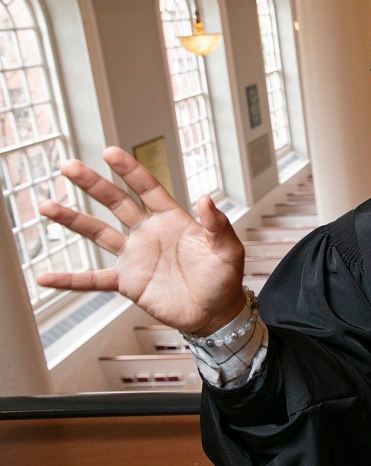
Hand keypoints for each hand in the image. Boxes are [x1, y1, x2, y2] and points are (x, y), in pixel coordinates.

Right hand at [36, 147, 246, 335]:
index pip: (148, 189)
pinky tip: (46, 277)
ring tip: (47, 206)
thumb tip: (206, 198)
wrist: (216, 312)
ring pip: (98, 233)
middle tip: (69, 166)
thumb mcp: (228, 250)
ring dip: (74, 220)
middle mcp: (149, 234)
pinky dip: (69, 280)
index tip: (110, 152)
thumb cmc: (225, 279)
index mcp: (173, 221)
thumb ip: (218, 225)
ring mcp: (136, 257)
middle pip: (116, 203)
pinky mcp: (128, 282)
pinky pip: (93, 280)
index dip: (130, 171)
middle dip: (93, 185)